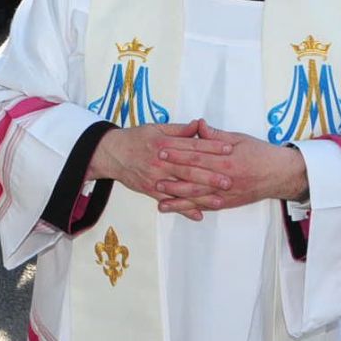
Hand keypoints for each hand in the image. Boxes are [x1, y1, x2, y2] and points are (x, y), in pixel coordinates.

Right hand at [86, 122, 234, 221]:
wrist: (111, 153)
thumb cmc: (136, 138)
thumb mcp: (156, 128)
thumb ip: (179, 130)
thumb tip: (199, 125)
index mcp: (165, 143)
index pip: (192, 145)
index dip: (212, 147)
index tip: (229, 149)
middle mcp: (161, 161)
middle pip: (189, 169)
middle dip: (210, 176)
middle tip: (230, 181)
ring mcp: (155, 177)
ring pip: (181, 188)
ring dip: (201, 196)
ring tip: (220, 201)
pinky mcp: (150, 190)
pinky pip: (170, 201)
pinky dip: (183, 209)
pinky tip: (199, 215)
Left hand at [154, 119, 307, 214]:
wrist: (282, 174)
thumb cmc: (260, 153)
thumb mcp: (239, 139)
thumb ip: (216, 135)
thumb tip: (198, 125)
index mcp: (226, 159)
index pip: (197, 156)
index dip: (178, 153)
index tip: (161, 150)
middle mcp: (225, 178)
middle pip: (194, 176)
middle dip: (172, 175)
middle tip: (153, 172)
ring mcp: (227, 193)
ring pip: (198, 196)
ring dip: (178, 196)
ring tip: (159, 196)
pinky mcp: (229, 203)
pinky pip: (207, 207)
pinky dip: (191, 209)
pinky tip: (177, 209)